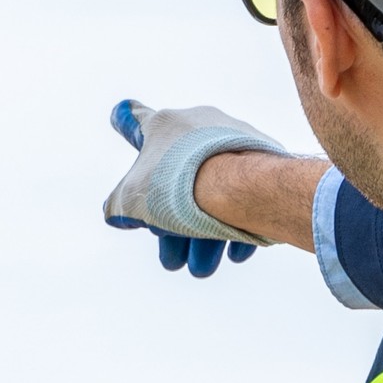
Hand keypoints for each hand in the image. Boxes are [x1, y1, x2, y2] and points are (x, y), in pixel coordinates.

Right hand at [102, 99, 273, 277]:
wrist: (235, 184)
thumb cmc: (176, 185)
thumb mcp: (130, 201)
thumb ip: (119, 207)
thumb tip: (119, 216)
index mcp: (163, 126)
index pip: (134, 120)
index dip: (123, 121)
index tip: (119, 114)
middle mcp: (199, 124)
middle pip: (180, 180)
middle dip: (174, 225)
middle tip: (174, 261)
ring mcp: (233, 139)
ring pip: (215, 191)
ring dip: (206, 235)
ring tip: (203, 268)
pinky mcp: (264, 159)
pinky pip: (246, 193)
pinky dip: (239, 224)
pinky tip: (236, 253)